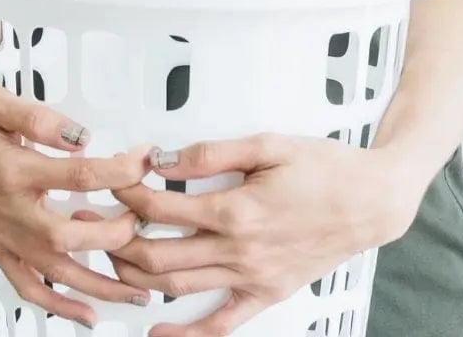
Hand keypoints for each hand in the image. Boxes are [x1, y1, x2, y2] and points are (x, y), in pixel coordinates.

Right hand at [0, 84, 156, 328]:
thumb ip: (37, 117)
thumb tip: (81, 136)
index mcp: (11, 169)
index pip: (79, 176)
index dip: (119, 171)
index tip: (144, 162)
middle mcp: (7, 210)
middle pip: (70, 237)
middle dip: (115, 234)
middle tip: (143, 219)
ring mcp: (1, 235)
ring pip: (54, 272)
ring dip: (99, 285)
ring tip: (139, 290)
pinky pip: (26, 286)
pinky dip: (58, 305)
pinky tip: (88, 313)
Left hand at [96, 133, 419, 335]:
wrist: (372, 201)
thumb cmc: (324, 168)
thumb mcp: (267, 144)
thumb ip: (210, 152)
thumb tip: (163, 157)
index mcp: (235, 209)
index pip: (159, 206)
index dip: (126, 191)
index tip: (109, 178)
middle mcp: (239, 251)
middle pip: (157, 254)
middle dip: (115, 238)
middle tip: (91, 220)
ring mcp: (252, 278)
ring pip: (177, 287)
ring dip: (135, 276)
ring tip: (106, 256)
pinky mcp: (266, 294)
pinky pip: (221, 323)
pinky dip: (186, 334)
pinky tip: (157, 332)